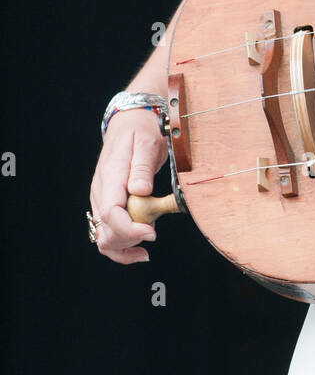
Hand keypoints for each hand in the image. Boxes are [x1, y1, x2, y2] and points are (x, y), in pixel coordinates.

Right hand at [89, 110, 167, 263]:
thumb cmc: (141, 131)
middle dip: (131, 239)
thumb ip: (143, 167)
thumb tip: (141, 191)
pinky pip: (106, 234)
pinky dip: (121, 247)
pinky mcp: (106, 205)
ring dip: (126, 246)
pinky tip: (139, 251)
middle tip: (154, 231)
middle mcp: (100, 192)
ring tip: (148, 240)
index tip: (152, 233)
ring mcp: (100, 200)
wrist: (129, 124)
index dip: (130, 229)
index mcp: (110, 176)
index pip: (112, 213)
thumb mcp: (147, 142)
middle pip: (106, 231)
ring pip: (104, 238)